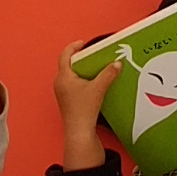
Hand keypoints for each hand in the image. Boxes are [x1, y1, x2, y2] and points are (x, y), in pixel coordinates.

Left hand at [55, 41, 121, 170]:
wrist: (79, 131)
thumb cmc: (83, 111)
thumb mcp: (98, 88)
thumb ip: (108, 74)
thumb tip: (116, 64)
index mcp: (63, 77)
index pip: (65, 55)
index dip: (73, 47)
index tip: (82, 43)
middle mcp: (59, 83)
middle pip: (67, 64)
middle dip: (79, 58)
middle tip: (90, 55)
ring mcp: (62, 93)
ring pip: (70, 75)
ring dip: (80, 70)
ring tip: (93, 68)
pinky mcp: (67, 100)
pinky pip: (72, 84)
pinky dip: (81, 79)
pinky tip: (92, 83)